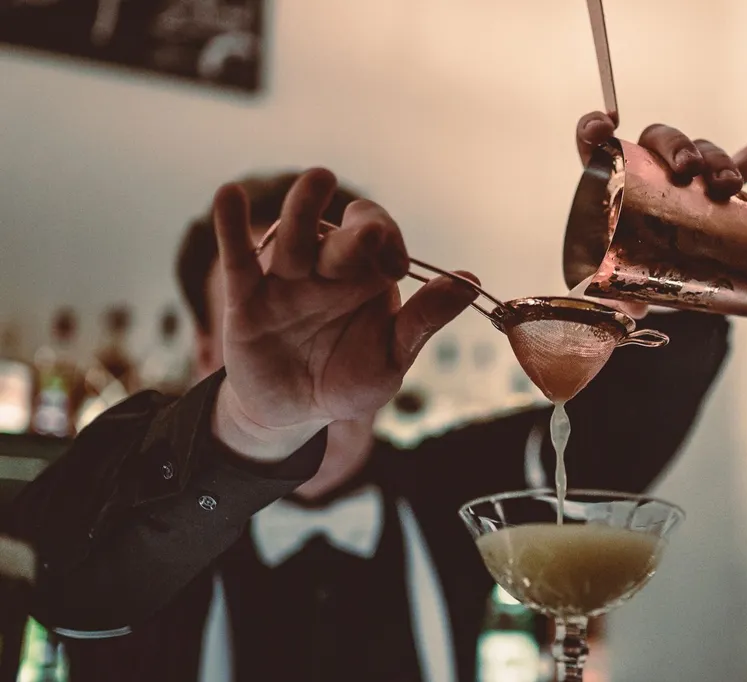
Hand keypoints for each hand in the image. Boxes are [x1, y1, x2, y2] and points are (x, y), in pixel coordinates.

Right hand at [212, 169, 477, 459]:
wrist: (292, 412)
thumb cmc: (348, 380)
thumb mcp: (392, 357)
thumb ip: (424, 320)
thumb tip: (470, 281)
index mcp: (367, 276)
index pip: (381, 237)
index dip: (388, 242)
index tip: (394, 266)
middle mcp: (328, 269)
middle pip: (340, 236)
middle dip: (355, 233)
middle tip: (368, 235)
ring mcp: (286, 278)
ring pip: (294, 237)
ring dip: (304, 209)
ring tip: (319, 181)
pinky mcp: (246, 297)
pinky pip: (238, 258)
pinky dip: (231, 226)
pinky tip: (230, 195)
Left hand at [572, 111, 746, 316]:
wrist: (658, 284)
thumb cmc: (626, 276)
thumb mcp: (614, 286)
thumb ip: (613, 298)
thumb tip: (625, 311)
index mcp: (611, 184)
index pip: (594, 146)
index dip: (592, 130)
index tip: (603, 127)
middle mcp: (650, 169)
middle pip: (661, 139)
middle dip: (678, 147)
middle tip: (687, 171)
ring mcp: (690, 177)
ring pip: (704, 150)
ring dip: (717, 160)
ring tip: (728, 186)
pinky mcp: (721, 191)